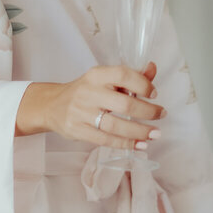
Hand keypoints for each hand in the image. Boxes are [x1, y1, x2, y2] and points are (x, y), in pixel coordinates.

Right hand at [16, 63, 162, 149]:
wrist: (52, 106)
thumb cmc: (85, 91)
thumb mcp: (104, 79)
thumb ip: (130, 76)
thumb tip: (152, 68)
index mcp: (96, 75)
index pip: (123, 75)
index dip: (143, 84)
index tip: (154, 94)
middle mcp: (88, 92)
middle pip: (124, 103)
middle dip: (147, 111)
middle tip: (161, 114)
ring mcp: (81, 113)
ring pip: (116, 125)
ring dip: (139, 131)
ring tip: (155, 134)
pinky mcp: (77, 130)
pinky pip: (105, 139)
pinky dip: (125, 143)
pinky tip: (140, 144)